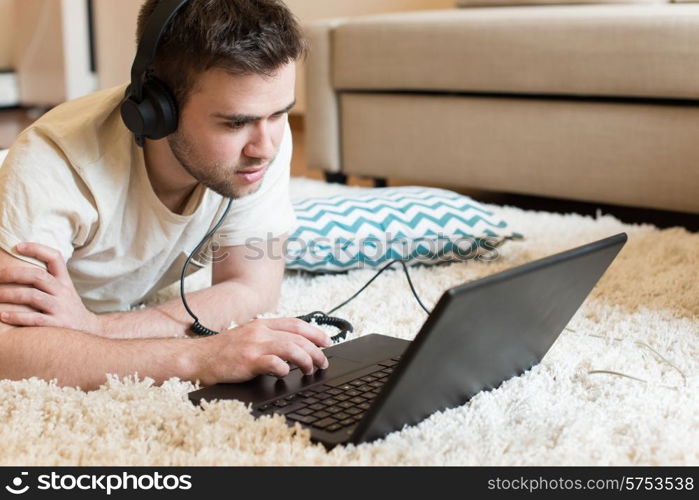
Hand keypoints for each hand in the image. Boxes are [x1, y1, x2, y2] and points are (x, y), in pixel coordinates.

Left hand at [0, 242, 100, 333]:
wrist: (88, 330)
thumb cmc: (68, 308)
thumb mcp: (65, 290)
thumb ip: (49, 278)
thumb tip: (22, 265)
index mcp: (64, 281)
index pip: (55, 258)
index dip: (37, 249)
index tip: (17, 246)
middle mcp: (63, 292)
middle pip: (38, 276)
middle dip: (14, 274)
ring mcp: (61, 308)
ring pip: (33, 296)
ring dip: (10, 295)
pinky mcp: (57, 325)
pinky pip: (35, 319)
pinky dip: (17, 316)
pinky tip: (2, 315)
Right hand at [194, 317, 332, 384]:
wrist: (197, 357)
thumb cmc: (223, 351)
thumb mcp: (248, 337)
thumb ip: (268, 338)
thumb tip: (293, 348)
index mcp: (262, 324)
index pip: (296, 324)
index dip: (315, 332)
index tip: (327, 342)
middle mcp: (260, 332)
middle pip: (298, 337)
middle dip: (316, 350)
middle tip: (323, 362)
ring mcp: (254, 345)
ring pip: (291, 348)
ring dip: (306, 360)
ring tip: (311, 369)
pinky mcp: (248, 361)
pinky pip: (273, 363)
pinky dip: (284, 369)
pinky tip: (286, 374)